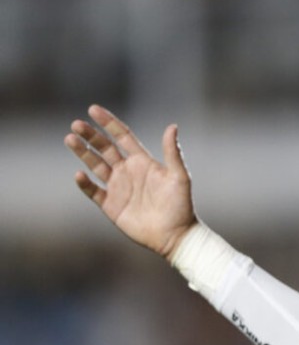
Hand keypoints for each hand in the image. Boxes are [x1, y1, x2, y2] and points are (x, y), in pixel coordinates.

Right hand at [65, 105, 196, 259]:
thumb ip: (172, 152)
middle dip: (90, 135)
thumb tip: (172, 126)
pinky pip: (93, 191)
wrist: (175, 235)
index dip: (108, 123)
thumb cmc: (181, 205)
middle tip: (76, 124)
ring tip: (70, 139)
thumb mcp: (179, 177)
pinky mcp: (111, 205)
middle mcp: (128, 171)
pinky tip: (79, 174)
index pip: (122, 137)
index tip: (93, 109)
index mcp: (143, 162)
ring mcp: (118, 188)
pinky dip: (85, 183)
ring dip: (82, 153)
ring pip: (95, 165)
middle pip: (104, 148)